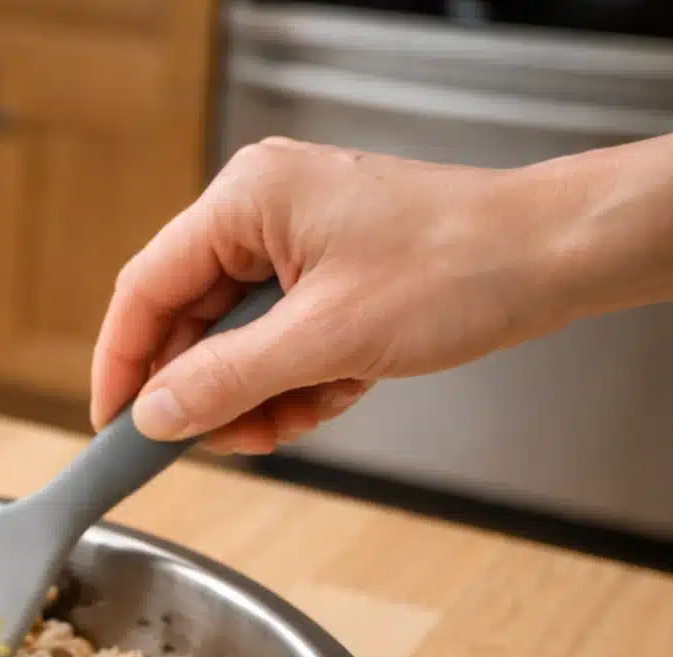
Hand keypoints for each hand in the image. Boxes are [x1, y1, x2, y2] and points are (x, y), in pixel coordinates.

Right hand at [89, 138, 585, 451]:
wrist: (558, 257)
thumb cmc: (460, 268)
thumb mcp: (327, 340)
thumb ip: (226, 380)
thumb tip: (154, 415)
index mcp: (245, 200)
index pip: (145, 289)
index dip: (123, 364)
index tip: (114, 428)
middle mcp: (261, 212)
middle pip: (190, 321)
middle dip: (213, 391)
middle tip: (232, 442)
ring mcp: (296, 241)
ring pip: (237, 341)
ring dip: (262, 394)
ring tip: (303, 417)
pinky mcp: (328, 271)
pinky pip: (280, 340)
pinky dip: (300, 380)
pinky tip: (338, 392)